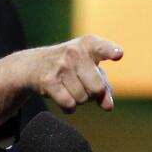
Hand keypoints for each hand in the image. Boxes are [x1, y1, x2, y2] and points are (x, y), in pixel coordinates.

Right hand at [0, 35, 121, 130]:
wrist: (33, 65)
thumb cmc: (69, 66)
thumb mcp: (88, 68)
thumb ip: (104, 86)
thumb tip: (108, 107)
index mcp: (88, 44)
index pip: (102, 48)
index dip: (111, 51)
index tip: (118, 55)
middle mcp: (74, 52)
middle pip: (97, 88)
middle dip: (94, 94)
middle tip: (85, 88)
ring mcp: (61, 66)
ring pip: (82, 98)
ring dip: (79, 100)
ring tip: (71, 89)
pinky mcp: (49, 81)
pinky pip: (68, 104)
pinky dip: (69, 107)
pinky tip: (65, 99)